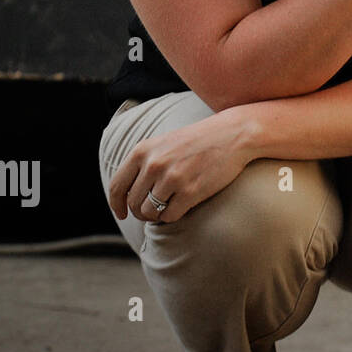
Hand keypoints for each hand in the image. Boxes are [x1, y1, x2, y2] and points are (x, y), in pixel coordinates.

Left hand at [107, 108, 253, 223]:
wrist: (233, 134)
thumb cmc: (199, 140)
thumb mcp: (164, 142)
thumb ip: (144, 162)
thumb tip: (128, 194)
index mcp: (143, 151)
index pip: (117, 186)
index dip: (117, 205)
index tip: (123, 213)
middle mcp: (154, 164)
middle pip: (133, 203)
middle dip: (140, 212)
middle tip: (152, 211)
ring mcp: (172, 178)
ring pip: (149, 212)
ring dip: (156, 215)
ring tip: (167, 208)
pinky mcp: (190, 191)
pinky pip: (169, 216)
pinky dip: (173, 216)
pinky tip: (182, 206)